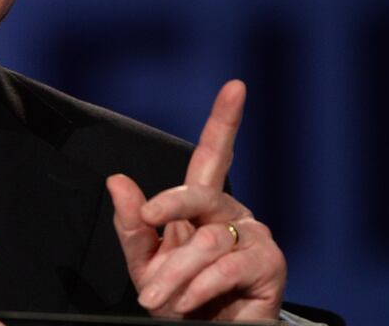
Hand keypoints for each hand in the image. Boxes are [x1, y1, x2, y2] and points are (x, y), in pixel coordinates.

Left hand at [107, 80, 285, 320]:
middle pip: (199, 195)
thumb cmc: (178, 301)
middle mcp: (232, 213)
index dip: (224, 120)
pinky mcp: (270, 264)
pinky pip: (227, 265)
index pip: (213, 155)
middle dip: (166, 216)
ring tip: (158, 300)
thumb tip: (118, 182)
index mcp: (202, 206)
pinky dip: (200, 286)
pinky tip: (187, 302)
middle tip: (146, 249)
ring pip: (207, 239)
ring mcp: (255, 236)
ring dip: (175, 273)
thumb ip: (132, 225)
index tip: (235, 87)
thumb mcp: (145, 264)